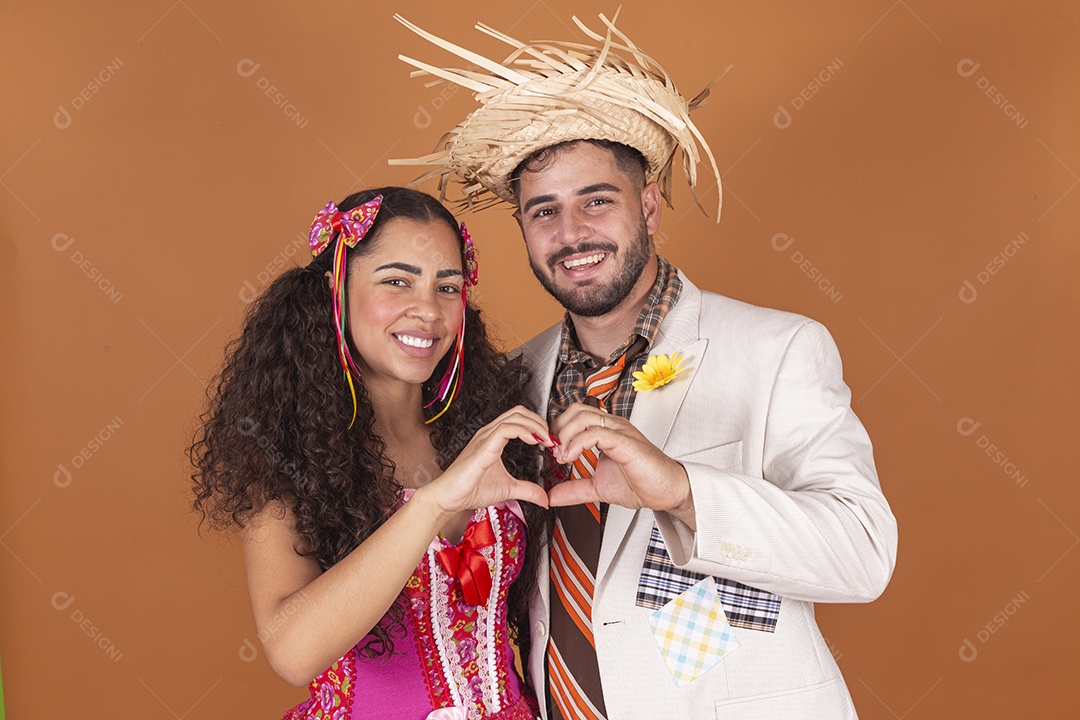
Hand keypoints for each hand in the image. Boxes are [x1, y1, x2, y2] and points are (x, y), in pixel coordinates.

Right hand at [425, 405, 550, 516]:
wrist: (448, 498)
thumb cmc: (469, 490)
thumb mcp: (507, 490)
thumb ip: (527, 490)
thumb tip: (544, 498)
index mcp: (493, 438)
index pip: (519, 418)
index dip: (538, 425)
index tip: (550, 442)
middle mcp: (489, 434)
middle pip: (519, 412)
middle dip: (540, 422)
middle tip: (551, 439)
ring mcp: (485, 438)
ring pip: (515, 416)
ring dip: (536, 426)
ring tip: (546, 440)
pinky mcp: (483, 447)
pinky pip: (506, 429)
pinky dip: (524, 431)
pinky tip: (533, 442)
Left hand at [549, 403, 694, 525]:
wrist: (667, 492)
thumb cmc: (642, 484)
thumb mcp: (598, 488)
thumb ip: (574, 489)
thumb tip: (552, 495)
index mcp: (607, 432)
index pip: (574, 416)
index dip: (558, 430)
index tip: (550, 452)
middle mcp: (613, 427)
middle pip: (575, 410)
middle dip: (558, 428)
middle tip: (553, 452)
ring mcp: (620, 431)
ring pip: (583, 416)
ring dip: (565, 435)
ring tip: (561, 456)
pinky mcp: (626, 441)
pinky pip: (597, 432)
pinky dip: (578, 443)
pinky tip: (571, 457)